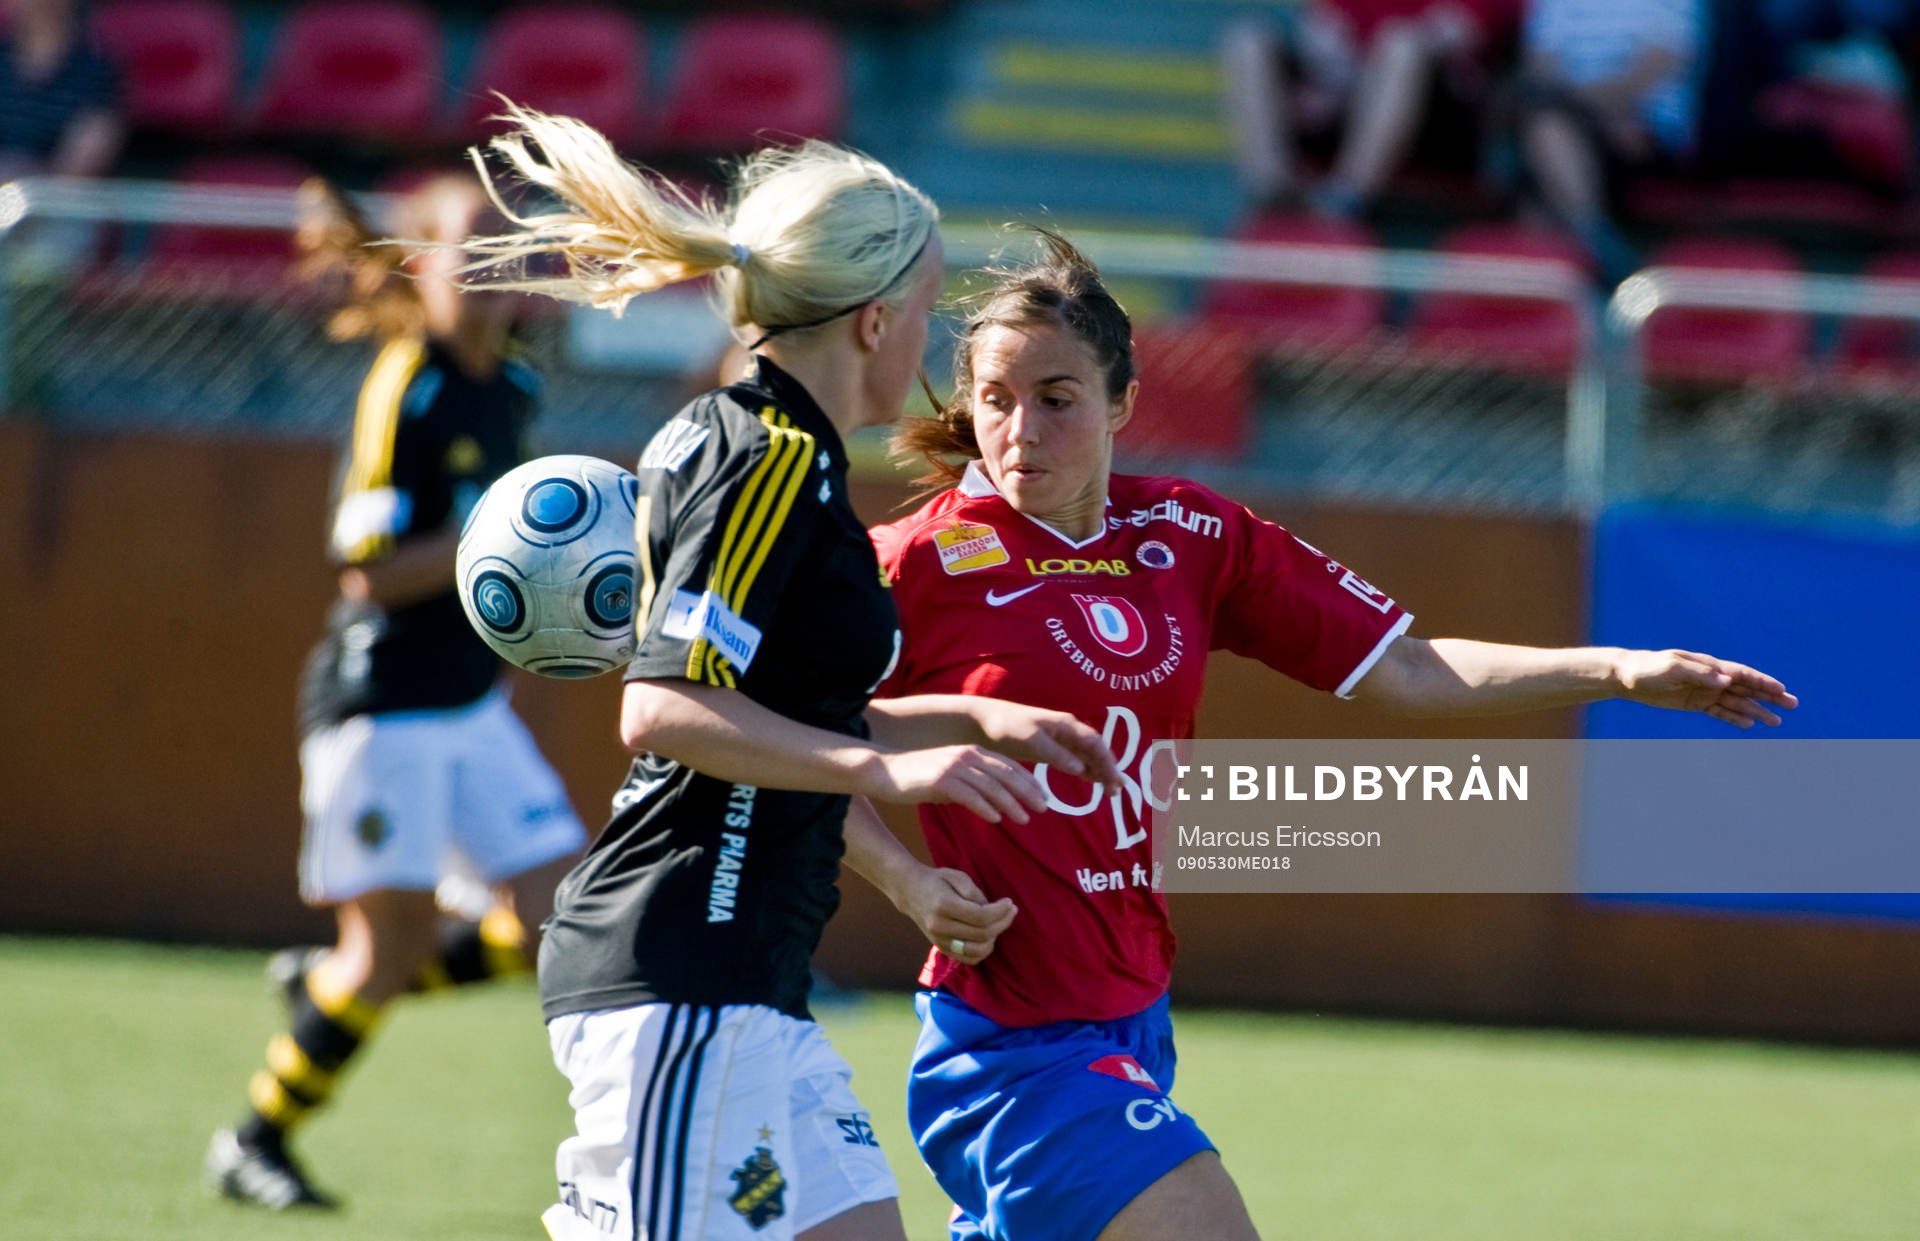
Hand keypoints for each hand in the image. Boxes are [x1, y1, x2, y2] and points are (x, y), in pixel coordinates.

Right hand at [866, 746, 1048, 822]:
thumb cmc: (918, 777)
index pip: (1008, 765)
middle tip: (1043, 807)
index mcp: (971, 752)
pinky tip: (997, 819)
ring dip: (1011, 803)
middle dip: (1027, 791)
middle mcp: (966, 755)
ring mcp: (954, 767)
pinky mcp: (941, 780)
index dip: (1028, 781)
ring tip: (1024, 818)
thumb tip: (994, 803)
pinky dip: (985, 807)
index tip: (1042, 796)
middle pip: (1005, 774)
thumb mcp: (951, 777)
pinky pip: (969, 795)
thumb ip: (973, 785)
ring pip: (991, 786)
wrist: (885, 772)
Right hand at [892, 865, 1017, 965]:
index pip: (980, 916)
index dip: (1000, 911)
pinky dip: (983, 952)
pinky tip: (989, 937)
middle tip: (1011, 911)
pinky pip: (968, 959)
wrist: (910, 891)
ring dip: (994, 938)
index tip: (1010, 902)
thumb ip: (975, 893)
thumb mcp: (957, 877)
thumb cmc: (937, 880)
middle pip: (981, 934)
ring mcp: (939, 940)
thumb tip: (993, 910)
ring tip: (1000, 924)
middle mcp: (940, 926)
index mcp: (943, 905)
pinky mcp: (941, 948)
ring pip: (976, 951)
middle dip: (1002, 923)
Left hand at [972, 700, 1125, 790]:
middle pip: (1096, 750)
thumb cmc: (1005, 727)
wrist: (982, 722)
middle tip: (1118, 791)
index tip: (1115, 781)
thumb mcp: (1031, 741)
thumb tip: (1080, 766)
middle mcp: (1067, 730)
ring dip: (1101, 771)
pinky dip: (1086, 770)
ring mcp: (1059, 739)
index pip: (1096, 743)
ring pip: (1088, 756)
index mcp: (1066, 724)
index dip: (1108, 762)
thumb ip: (1056, 754)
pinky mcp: (1050, 748)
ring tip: (1111, 790)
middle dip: (1109, 769)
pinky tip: (1092, 780)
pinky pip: (1075, 759)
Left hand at [1613, 649, 1797, 727]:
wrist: (1625, 677)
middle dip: (1769, 696)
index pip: (1741, 674)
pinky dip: (1734, 718)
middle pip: (1746, 688)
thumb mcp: (1672, 668)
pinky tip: (1749, 725)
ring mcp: (1704, 691)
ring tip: (1776, 722)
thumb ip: (1700, 674)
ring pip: (1737, 702)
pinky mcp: (1695, 703)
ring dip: (1756, 711)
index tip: (1781, 689)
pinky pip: (1719, 712)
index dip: (1762, 681)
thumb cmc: (1648, 669)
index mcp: (1709, 666)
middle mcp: (1711, 678)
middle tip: (1792, 704)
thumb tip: (1726, 680)